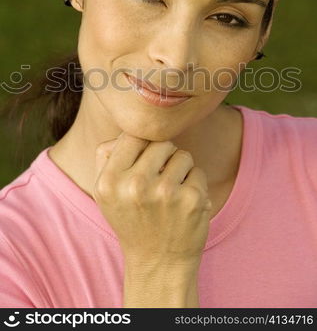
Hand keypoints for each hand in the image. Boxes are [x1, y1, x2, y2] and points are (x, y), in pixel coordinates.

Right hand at [93, 132, 211, 268]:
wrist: (158, 264)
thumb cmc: (132, 219)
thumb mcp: (105, 192)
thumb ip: (107, 155)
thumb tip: (128, 127)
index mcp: (109, 181)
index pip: (133, 135)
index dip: (143, 145)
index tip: (146, 162)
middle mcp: (135, 185)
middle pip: (161, 142)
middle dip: (164, 158)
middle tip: (159, 181)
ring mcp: (166, 193)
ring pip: (183, 155)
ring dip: (181, 170)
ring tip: (170, 194)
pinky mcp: (192, 200)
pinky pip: (198, 172)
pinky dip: (195, 185)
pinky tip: (184, 205)